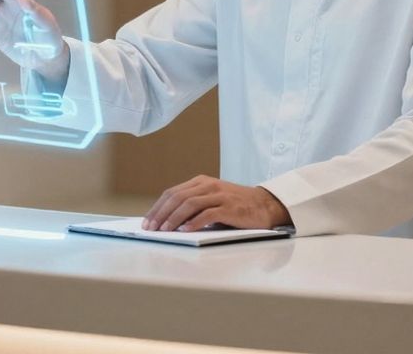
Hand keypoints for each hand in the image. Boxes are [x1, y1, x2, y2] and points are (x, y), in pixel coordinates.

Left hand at [141, 175, 291, 231]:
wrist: (265, 205)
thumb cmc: (235, 206)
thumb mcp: (211, 201)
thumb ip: (193, 207)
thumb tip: (167, 222)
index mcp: (200, 182)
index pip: (172, 193)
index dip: (157, 207)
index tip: (147, 222)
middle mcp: (208, 185)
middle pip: (177, 197)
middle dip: (161, 213)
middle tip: (151, 228)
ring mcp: (219, 195)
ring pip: (189, 204)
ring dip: (174, 218)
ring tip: (164, 230)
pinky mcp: (229, 207)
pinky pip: (208, 213)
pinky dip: (194, 222)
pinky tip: (185, 230)